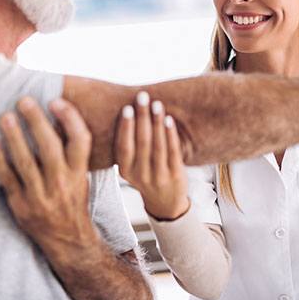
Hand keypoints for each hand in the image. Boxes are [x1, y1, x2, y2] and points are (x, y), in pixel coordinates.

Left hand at [0, 97, 97, 257]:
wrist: (68, 239)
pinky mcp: (21, 205)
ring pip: (26, 161)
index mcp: (79, 173)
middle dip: (37, 122)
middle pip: (50, 147)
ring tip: (5, 116)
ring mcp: (41, 195)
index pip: (80, 141)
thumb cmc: (73, 199)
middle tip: (24, 100)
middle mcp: (62, 183)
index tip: (56, 101)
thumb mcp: (82, 176)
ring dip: (15, 137)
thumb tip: (58, 117)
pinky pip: (8, 179)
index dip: (70, 119)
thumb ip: (73, 152)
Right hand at [115, 92, 189, 220]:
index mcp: (125, 171)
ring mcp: (159, 176)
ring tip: (156, 104)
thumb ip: (129, 146)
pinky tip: (169, 120)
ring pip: (157, 146)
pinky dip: (170, 134)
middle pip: (141, 142)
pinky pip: (173, 152)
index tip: (127, 108)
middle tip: (142, 96)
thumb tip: (128, 111)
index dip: (125, 127)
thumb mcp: (132, 167)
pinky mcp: (175, 175)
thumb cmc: (146, 175)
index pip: (123, 147)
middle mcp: (140, 175)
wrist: (165, 203)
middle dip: (142, 117)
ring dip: (156, 122)